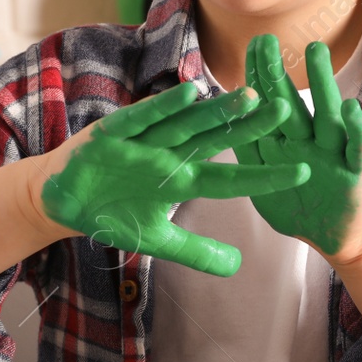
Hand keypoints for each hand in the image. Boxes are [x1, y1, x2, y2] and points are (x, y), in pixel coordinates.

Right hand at [39, 82, 308, 276]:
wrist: (60, 203)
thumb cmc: (111, 213)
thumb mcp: (156, 239)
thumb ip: (196, 251)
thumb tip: (237, 267)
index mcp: (183, 177)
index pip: (230, 176)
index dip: (264, 174)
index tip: (301, 171)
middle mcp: (169, 154)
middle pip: (215, 137)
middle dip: (249, 124)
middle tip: (288, 109)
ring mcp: (143, 141)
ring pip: (186, 123)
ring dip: (216, 110)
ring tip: (250, 97)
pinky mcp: (112, 134)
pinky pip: (141, 118)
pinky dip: (162, 107)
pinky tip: (188, 94)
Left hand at [235, 35, 361, 261]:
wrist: (331, 239)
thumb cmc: (295, 208)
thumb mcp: (263, 183)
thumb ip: (248, 154)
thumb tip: (226, 120)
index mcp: (283, 144)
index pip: (267, 106)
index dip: (258, 77)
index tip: (250, 46)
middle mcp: (307, 142)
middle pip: (290, 102)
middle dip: (278, 72)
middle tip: (266, 39)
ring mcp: (333, 155)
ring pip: (326, 114)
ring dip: (321, 83)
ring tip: (314, 51)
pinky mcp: (355, 175)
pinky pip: (357, 150)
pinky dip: (355, 130)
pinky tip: (349, 109)